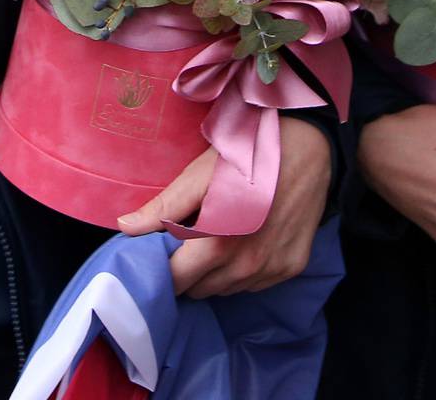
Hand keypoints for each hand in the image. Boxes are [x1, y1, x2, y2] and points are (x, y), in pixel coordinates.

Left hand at [117, 117, 332, 297]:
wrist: (310, 146)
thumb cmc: (246, 156)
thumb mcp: (200, 175)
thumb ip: (164, 208)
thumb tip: (125, 228)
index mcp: (217, 245)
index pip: (174, 280)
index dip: (160, 268)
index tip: (157, 253)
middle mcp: (246, 266)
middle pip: (198, 289)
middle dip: (185, 271)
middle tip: (185, 241)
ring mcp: (272, 270)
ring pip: (225, 290)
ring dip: (214, 273)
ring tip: (215, 239)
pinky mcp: (292, 268)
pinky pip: (254, 284)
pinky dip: (242, 271)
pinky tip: (244, 241)